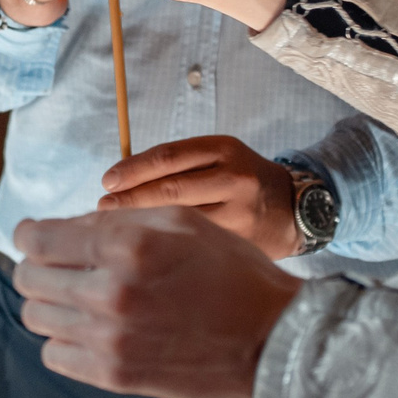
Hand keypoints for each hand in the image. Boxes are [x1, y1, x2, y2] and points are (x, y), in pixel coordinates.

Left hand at [11, 206, 301, 397]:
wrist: (270, 339)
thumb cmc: (231, 272)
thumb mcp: (182, 222)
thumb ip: (117, 219)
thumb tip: (64, 226)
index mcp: (127, 245)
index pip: (38, 239)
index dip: (30, 234)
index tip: (37, 237)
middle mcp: (110, 291)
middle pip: (28, 279)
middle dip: (38, 267)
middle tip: (61, 267)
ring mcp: (109, 339)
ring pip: (35, 317)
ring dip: (50, 304)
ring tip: (80, 299)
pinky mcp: (114, 376)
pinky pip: (53, 355)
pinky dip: (64, 341)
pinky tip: (92, 331)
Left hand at [97, 137, 299, 259]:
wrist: (295, 211)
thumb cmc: (239, 183)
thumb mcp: (216, 160)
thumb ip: (176, 167)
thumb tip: (119, 181)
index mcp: (224, 149)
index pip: (168, 156)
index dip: (132, 170)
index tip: (106, 182)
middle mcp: (234, 177)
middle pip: (170, 188)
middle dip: (130, 201)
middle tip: (102, 210)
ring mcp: (240, 212)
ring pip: (180, 220)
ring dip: (142, 226)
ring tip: (115, 231)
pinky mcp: (242, 242)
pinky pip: (194, 244)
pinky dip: (164, 244)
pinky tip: (145, 248)